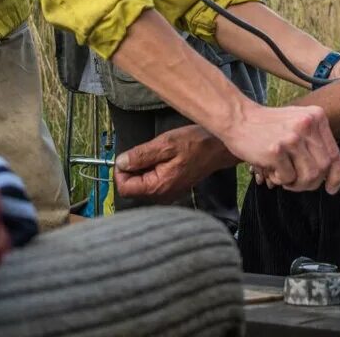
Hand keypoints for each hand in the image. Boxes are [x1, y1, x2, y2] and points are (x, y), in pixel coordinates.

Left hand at [114, 125, 229, 201]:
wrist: (219, 148)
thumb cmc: (196, 144)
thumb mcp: (165, 144)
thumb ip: (140, 155)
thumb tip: (120, 162)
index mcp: (158, 187)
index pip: (124, 188)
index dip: (121, 171)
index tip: (128, 156)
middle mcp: (162, 195)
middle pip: (132, 187)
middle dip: (133, 168)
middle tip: (146, 152)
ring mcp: (167, 193)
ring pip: (141, 183)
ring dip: (143, 167)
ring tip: (158, 154)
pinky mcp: (171, 188)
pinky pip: (152, 181)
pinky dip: (152, 169)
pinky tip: (164, 158)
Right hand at [217, 101, 339, 193]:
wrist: (238, 118)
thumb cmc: (270, 126)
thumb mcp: (300, 129)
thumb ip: (323, 148)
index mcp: (317, 117)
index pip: (335, 154)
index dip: (336, 175)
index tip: (331, 188)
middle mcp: (307, 124)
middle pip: (324, 168)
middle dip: (312, 182)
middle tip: (296, 182)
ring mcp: (291, 137)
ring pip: (309, 176)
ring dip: (296, 184)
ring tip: (284, 176)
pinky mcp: (275, 150)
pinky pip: (288, 178)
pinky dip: (280, 180)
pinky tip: (271, 169)